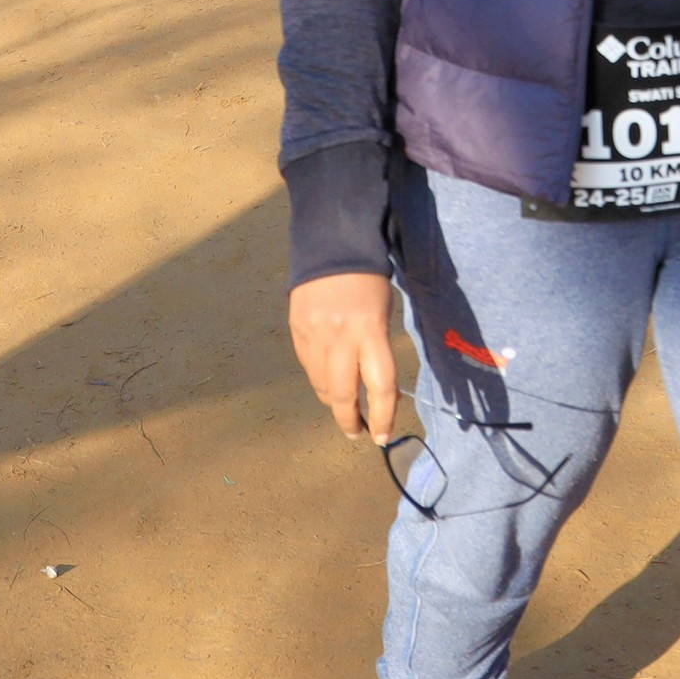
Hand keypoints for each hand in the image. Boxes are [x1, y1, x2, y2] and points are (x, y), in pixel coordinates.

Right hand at [288, 272, 399, 442]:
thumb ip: (377, 349)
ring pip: (320, 385)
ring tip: (344, 407)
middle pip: (341, 395)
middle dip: (349, 420)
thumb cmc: (369, 279)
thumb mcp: (383, 312)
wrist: (331, 243)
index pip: (379, 385)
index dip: (383, 416)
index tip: (383, 435)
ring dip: (332, 401)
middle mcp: (339, 337)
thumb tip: (375, 389)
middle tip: (357, 432)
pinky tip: (327, 378)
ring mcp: (313, 335)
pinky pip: (307, 366)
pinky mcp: (296, 331)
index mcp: (369, 330)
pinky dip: (318, 378)